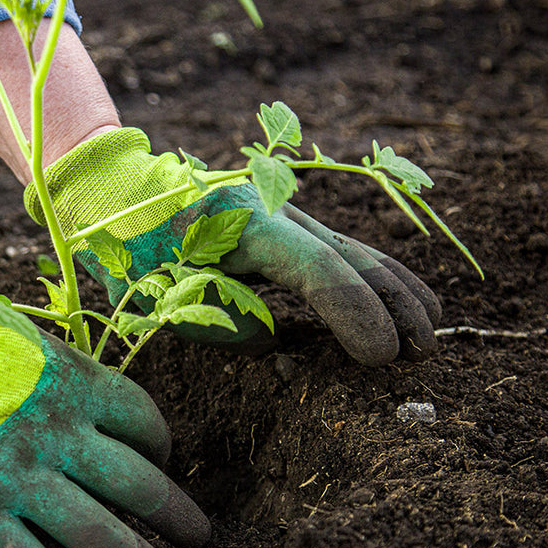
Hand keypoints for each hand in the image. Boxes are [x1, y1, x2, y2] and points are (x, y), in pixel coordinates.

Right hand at [0, 288, 209, 547]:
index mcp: (75, 383)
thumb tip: (87, 402)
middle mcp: (59, 435)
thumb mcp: (23, 339)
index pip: (143, 421)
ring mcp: (20, 478)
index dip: (162, 446)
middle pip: (139, 485)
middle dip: (178, 517)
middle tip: (200, 538)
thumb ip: (60, 372)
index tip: (162, 461)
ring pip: (100, 535)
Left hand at [25, 128, 441, 365]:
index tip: (380, 357)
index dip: (355, 314)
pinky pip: (339, 251)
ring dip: (396, 291)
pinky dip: (374, 278)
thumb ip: (218, 321)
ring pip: (354, 249)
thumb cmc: (128, 246)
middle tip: (421, 353)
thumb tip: (273, 338)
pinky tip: (403, 301)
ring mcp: (283, 211)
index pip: (317, 271)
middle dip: (393, 305)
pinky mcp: (284, 222)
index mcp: (242, 223)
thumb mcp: (156, 294)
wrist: (117, 190)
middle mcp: (274, 209)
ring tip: (430, 333)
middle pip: (351, 256)